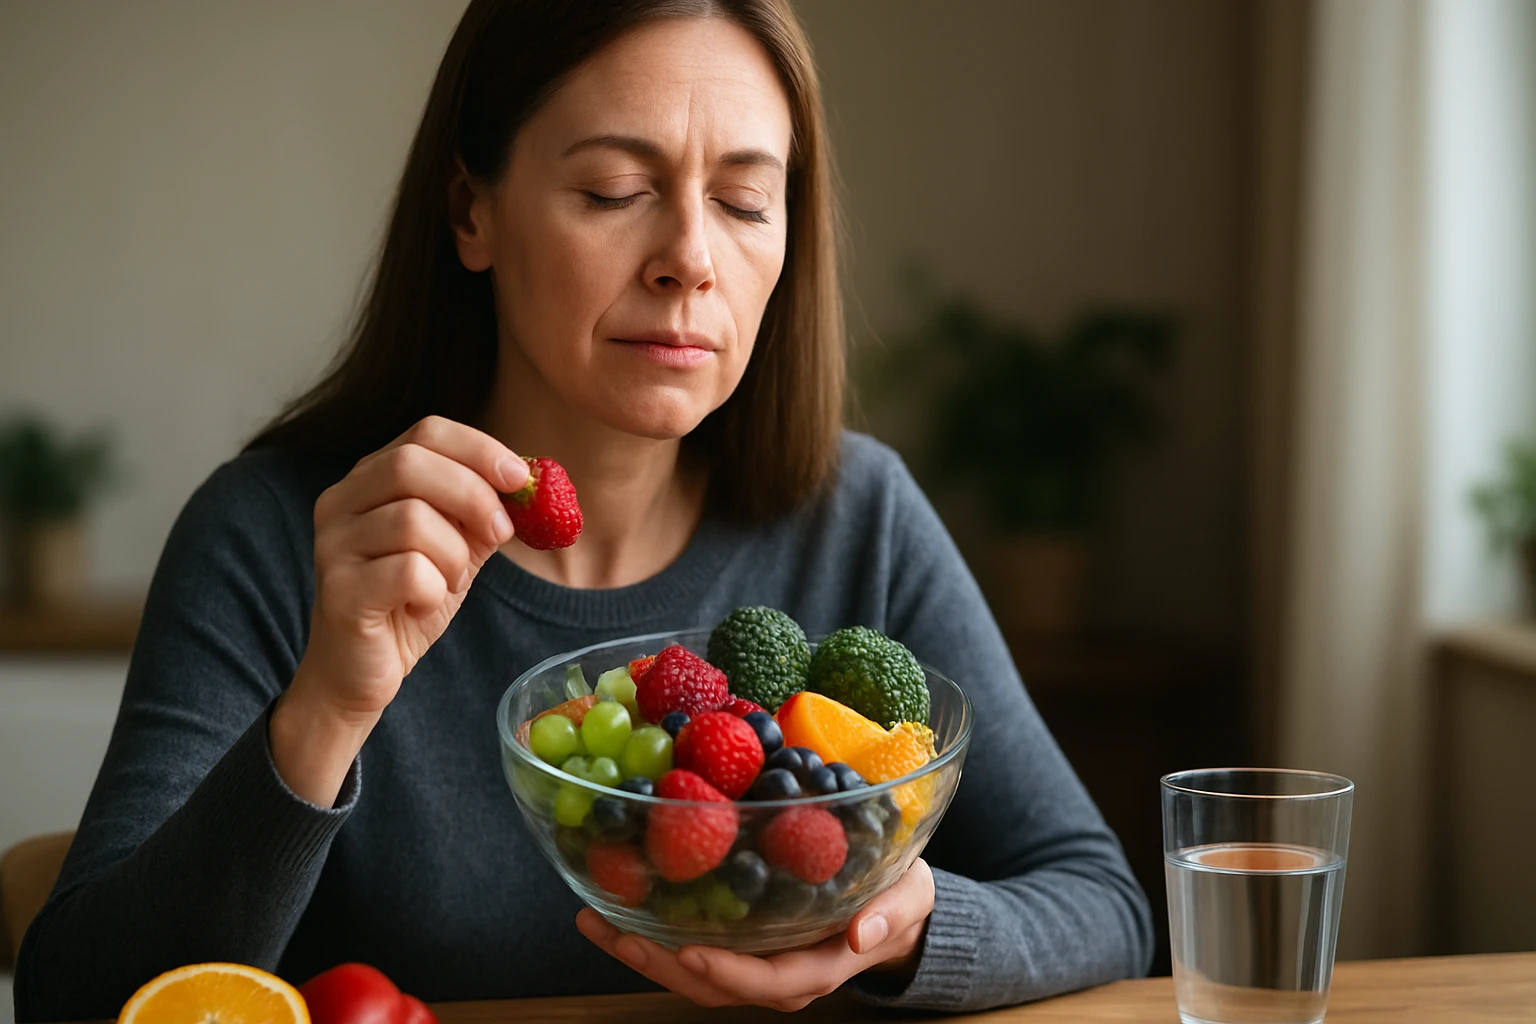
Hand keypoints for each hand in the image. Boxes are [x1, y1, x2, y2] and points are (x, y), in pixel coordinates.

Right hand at [272, 416, 525, 804]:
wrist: (361, 672)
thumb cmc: (409, 601)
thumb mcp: (456, 547)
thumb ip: (484, 512)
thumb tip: (534, 482)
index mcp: (369, 478)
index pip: (426, 432)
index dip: (480, 448)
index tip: (521, 477)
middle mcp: (340, 501)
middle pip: (411, 464)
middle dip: (473, 496)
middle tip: (500, 533)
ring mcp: (333, 545)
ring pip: (412, 520)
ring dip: (454, 554)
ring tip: (450, 582)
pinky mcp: (339, 591)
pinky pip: (407, 572)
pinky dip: (435, 589)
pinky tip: (425, 604)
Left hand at [577, 859, 934, 1011]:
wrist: (895, 907)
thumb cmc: (902, 897)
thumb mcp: (910, 897)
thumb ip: (890, 915)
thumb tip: (861, 934)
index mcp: (817, 968)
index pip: (769, 983)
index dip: (728, 973)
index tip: (689, 952)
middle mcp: (777, 975)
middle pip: (710, 984)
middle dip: (656, 963)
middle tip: (609, 930)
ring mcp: (753, 964)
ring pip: (689, 972)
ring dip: (639, 951)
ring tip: (593, 920)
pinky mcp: (737, 946)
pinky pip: (688, 948)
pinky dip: (649, 933)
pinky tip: (614, 907)